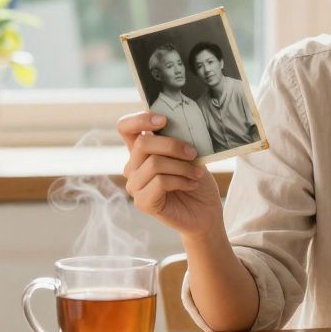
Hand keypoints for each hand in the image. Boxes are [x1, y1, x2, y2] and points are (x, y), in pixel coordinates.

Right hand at [117, 111, 223, 235]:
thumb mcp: (189, 155)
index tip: (164, 120)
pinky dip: (180, 180)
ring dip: (182, 167)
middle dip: (172, 145)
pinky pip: (159, 182)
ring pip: (154, 164)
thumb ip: (178, 140)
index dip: (139, 119)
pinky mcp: (142, 202)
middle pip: (142, 143)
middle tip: (193, 153)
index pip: (125, 127)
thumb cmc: (196, 180)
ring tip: (196, 173)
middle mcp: (133, 167)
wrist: (205, 212)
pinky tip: (191, 184)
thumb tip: (179, 124)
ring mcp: (135, 185)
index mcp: (142, 151)